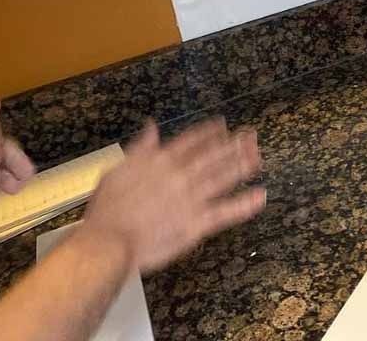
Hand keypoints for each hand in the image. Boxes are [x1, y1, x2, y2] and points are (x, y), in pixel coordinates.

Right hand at [83, 117, 264, 272]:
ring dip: (242, 166)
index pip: (190, 141)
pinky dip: (244, 204)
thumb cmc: (107, 209)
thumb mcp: (117, 169)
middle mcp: (180, 176)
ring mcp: (191, 199)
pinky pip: (225, 212)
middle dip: (233, 145)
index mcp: (160, 162)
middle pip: (212, 156)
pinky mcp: (196, 223)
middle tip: (251, 136)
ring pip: (222, 178)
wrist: (109, 241)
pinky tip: (259, 196)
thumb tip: (151, 127)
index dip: (209, 132)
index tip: (223, 125)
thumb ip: (139, 148)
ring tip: (258, 157)